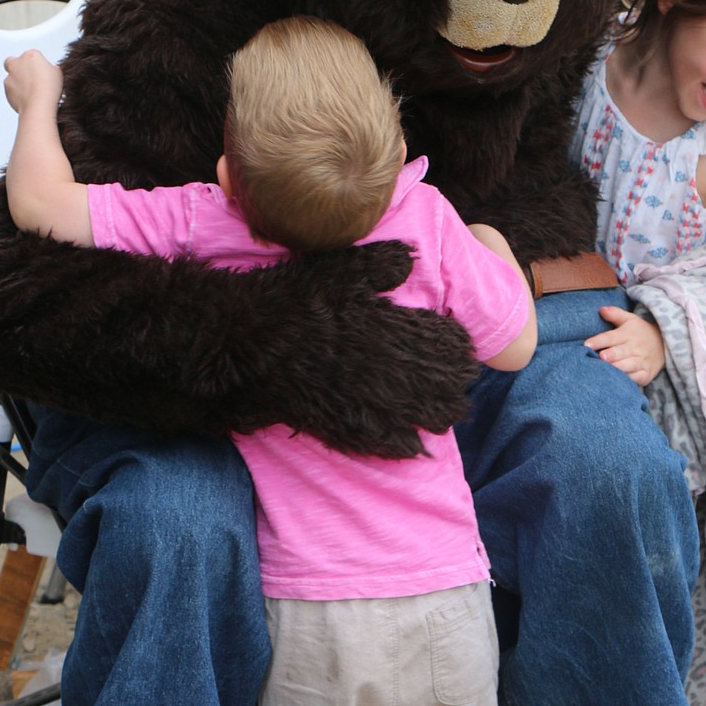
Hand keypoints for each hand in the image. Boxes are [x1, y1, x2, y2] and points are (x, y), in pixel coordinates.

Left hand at [4, 51, 62, 114]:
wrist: (38, 105)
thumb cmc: (49, 88)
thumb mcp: (58, 73)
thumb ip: (50, 68)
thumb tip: (48, 70)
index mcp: (31, 55)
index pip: (32, 56)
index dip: (37, 65)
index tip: (43, 73)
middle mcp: (17, 63)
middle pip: (13, 61)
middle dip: (18, 67)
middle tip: (29, 77)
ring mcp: (10, 76)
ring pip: (11, 77)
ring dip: (18, 82)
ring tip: (31, 92)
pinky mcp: (6, 89)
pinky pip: (11, 89)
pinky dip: (16, 93)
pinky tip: (27, 98)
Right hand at [261, 242, 479, 457]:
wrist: (241, 342)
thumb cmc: (290, 301)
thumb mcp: (338, 268)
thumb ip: (381, 263)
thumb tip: (412, 260)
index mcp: (392, 328)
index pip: (447, 342)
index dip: (459, 344)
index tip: (462, 343)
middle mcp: (389, 369)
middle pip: (444, 384)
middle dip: (457, 383)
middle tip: (464, 381)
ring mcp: (369, 402)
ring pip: (424, 417)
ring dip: (441, 414)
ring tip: (449, 413)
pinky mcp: (344, 426)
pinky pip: (387, 443)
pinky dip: (406, 444)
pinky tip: (415, 445)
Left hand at [584, 304, 664, 385]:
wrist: (665, 344)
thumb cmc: (640, 332)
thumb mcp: (630, 319)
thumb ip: (615, 314)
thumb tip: (601, 309)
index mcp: (627, 334)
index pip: (611, 337)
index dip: (599, 341)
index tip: (586, 344)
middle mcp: (634, 348)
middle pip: (621, 352)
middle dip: (611, 355)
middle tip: (601, 356)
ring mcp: (641, 361)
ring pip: (629, 365)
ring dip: (619, 367)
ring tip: (608, 370)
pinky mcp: (646, 374)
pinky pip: (638, 378)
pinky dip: (630, 380)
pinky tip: (619, 381)